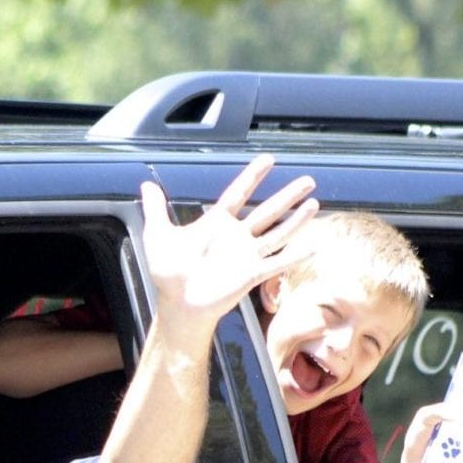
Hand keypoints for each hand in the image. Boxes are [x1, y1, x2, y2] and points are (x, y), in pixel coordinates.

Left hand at [141, 155, 317, 328]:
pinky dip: (295, 255)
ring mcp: (247, 255)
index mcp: (217, 223)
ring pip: (278, 232)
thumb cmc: (167, 272)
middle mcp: (237, 236)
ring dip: (297, 219)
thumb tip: (147, 183)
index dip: (253, 176)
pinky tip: (314, 246)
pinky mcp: (253, 274)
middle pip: (268, 210)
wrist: (178, 303)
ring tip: (315, 203)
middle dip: (288, 195)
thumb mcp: (158, 235)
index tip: (268, 159)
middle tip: (308, 180)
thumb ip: (156, 209)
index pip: (239, 193)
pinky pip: (278, 263)